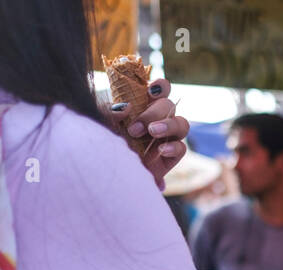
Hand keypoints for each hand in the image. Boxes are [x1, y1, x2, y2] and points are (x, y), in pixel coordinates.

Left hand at [108, 76, 189, 190]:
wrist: (107, 169)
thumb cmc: (103, 140)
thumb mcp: (100, 122)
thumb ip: (110, 111)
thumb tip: (126, 107)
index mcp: (143, 105)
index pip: (160, 89)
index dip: (161, 87)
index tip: (150, 91)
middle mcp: (158, 118)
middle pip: (169, 106)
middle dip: (154, 113)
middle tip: (135, 128)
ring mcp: (167, 137)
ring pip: (182, 124)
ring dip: (168, 125)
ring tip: (152, 132)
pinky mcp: (171, 156)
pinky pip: (181, 148)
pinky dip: (173, 147)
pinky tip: (160, 151)